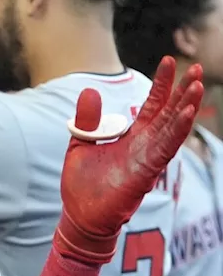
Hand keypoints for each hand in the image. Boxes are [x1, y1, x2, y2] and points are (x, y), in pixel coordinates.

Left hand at [57, 57, 202, 262]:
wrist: (79, 215)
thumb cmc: (83, 183)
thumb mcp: (80, 143)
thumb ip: (88, 120)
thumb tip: (89, 90)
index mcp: (132, 136)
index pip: (152, 105)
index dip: (160, 84)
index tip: (167, 60)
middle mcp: (145, 145)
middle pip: (169, 112)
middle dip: (182, 90)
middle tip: (196, 67)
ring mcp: (148, 158)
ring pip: (172, 128)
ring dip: (185, 107)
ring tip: (197, 85)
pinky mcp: (146, 172)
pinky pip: (165, 148)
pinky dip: (176, 131)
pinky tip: (186, 114)